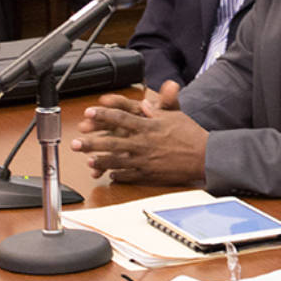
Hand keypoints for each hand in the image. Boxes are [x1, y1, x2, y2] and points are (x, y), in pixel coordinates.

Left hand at [70, 81, 207, 183]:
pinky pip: (129, 175)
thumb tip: (144, 105)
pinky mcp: (149, 174)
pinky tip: (108, 174)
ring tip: (87, 161)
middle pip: (112, 142)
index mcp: (148, 127)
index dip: (103, 115)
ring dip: (100, 161)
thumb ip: (156, 111)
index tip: (89, 112)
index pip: (120, 119)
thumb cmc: (190, 134)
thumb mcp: (174, 116)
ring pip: (117, 161)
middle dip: (92, 142)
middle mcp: (143, 144)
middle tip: (75, 142)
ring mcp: (144, 161)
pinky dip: (118, 175)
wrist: (204, 156)